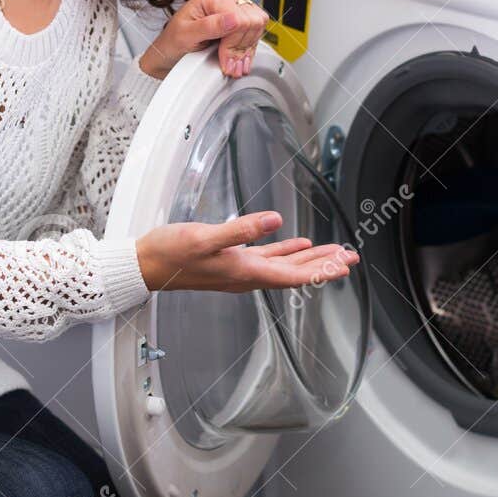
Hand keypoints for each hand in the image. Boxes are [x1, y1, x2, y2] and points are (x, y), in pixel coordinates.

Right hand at [136, 209, 359, 293]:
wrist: (146, 264)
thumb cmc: (171, 254)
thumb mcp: (205, 238)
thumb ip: (240, 230)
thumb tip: (274, 221)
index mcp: (244, 272)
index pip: (292, 275)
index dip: (320, 270)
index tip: (344, 266)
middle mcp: (246, 275)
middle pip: (295, 272)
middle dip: (324, 265)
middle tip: (351, 258)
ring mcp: (240, 268)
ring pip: (285, 264)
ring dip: (310, 258)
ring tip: (334, 253)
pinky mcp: (231, 260)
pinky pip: (268, 258)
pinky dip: (286, 251)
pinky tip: (296, 243)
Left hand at [138, 0, 270, 80]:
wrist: (170, 53)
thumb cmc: (173, 42)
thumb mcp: (186, 35)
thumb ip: (210, 26)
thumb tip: (233, 19)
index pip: (240, 17)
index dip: (234, 42)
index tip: (224, 58)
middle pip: (252, 21)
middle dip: (241, 47)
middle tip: (229, 64)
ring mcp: (234, 7)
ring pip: (257, 27)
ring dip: (247, 50)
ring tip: (234, 65)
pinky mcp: (239, 19)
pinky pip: (256, 32)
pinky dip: (249, 49)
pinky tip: (240, 61)